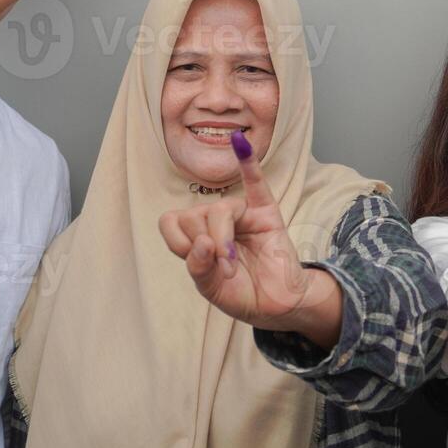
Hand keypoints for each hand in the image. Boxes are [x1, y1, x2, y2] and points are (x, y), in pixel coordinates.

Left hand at [158, 131, 338, 339]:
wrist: (277, 305)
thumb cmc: (241, 294)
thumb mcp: (210, 288)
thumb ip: (199, 267)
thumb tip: (202, 243)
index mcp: (196, 236)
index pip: (171, 222)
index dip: (176, 240)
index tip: (195, 261)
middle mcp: (214, 221)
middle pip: (194, 215)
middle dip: (205, 246)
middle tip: (225, 270)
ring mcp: (241, 214)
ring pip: (220, 210)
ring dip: (223, 239)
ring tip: (233, 264)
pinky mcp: (266, 212)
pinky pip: (256, 183)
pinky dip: (248, 162)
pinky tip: (240, 142)